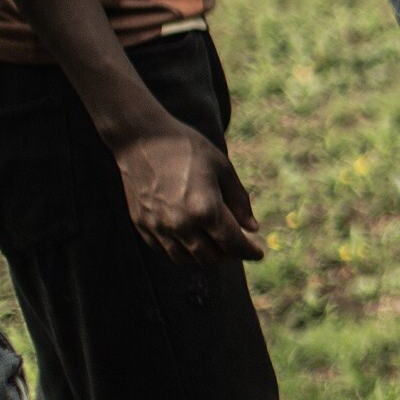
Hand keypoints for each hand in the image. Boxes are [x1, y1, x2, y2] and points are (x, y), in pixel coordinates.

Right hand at [114, 118, 264, 263]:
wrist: (142, 139)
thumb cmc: (187, 148)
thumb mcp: (223, 168)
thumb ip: (239, 201)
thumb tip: (252, 228)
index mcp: (205, 209)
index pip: (232, 244)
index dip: (249, 252)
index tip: (258, 253)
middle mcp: (180, 224)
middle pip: (209, 258)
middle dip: (227, 254)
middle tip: (234, 242)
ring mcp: (158, 227)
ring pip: (185, 260)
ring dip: (203, 256)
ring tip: (212, 241)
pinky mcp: (142, 225)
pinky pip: (164, 251)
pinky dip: (180, 250)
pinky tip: (188, 236)